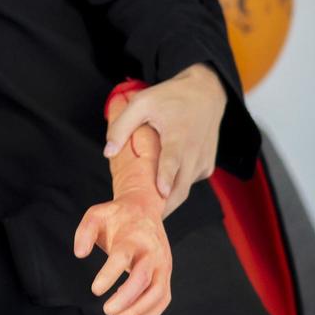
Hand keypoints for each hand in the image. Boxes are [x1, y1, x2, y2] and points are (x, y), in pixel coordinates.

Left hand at [73, 191, 172, 314]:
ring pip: (157, 291)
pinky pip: (165, 295)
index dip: (109, 275)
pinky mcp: (166, 272)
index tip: (95, 291)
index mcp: (133, 236)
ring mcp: (162, 263)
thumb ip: (84, 232)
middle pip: (143, 279)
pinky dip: (155, 310)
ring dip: (139, 308)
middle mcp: (151, 251)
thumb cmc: (116, 215)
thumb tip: (79, 254)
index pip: (123, 258)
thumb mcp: (95, 214)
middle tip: (106, 311)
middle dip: (126, 298)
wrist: (144, 208)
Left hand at [104, 63, 224, 212]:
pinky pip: (188, 182)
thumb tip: (107, 152)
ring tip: (145, 213)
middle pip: (180, 186)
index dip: (167, 178)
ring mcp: (204, 162)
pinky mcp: (207, 167)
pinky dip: (174, 189)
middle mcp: (195, 152)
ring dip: (168, 201)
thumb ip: (122, 126)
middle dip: (163, 205)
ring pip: (184, 189)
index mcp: (179, 135)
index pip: (173, 161)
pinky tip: (157, 192)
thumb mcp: (142, 103)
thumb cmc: (171, 97)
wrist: (207, 93)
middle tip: (141, 221)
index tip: (160, 194)